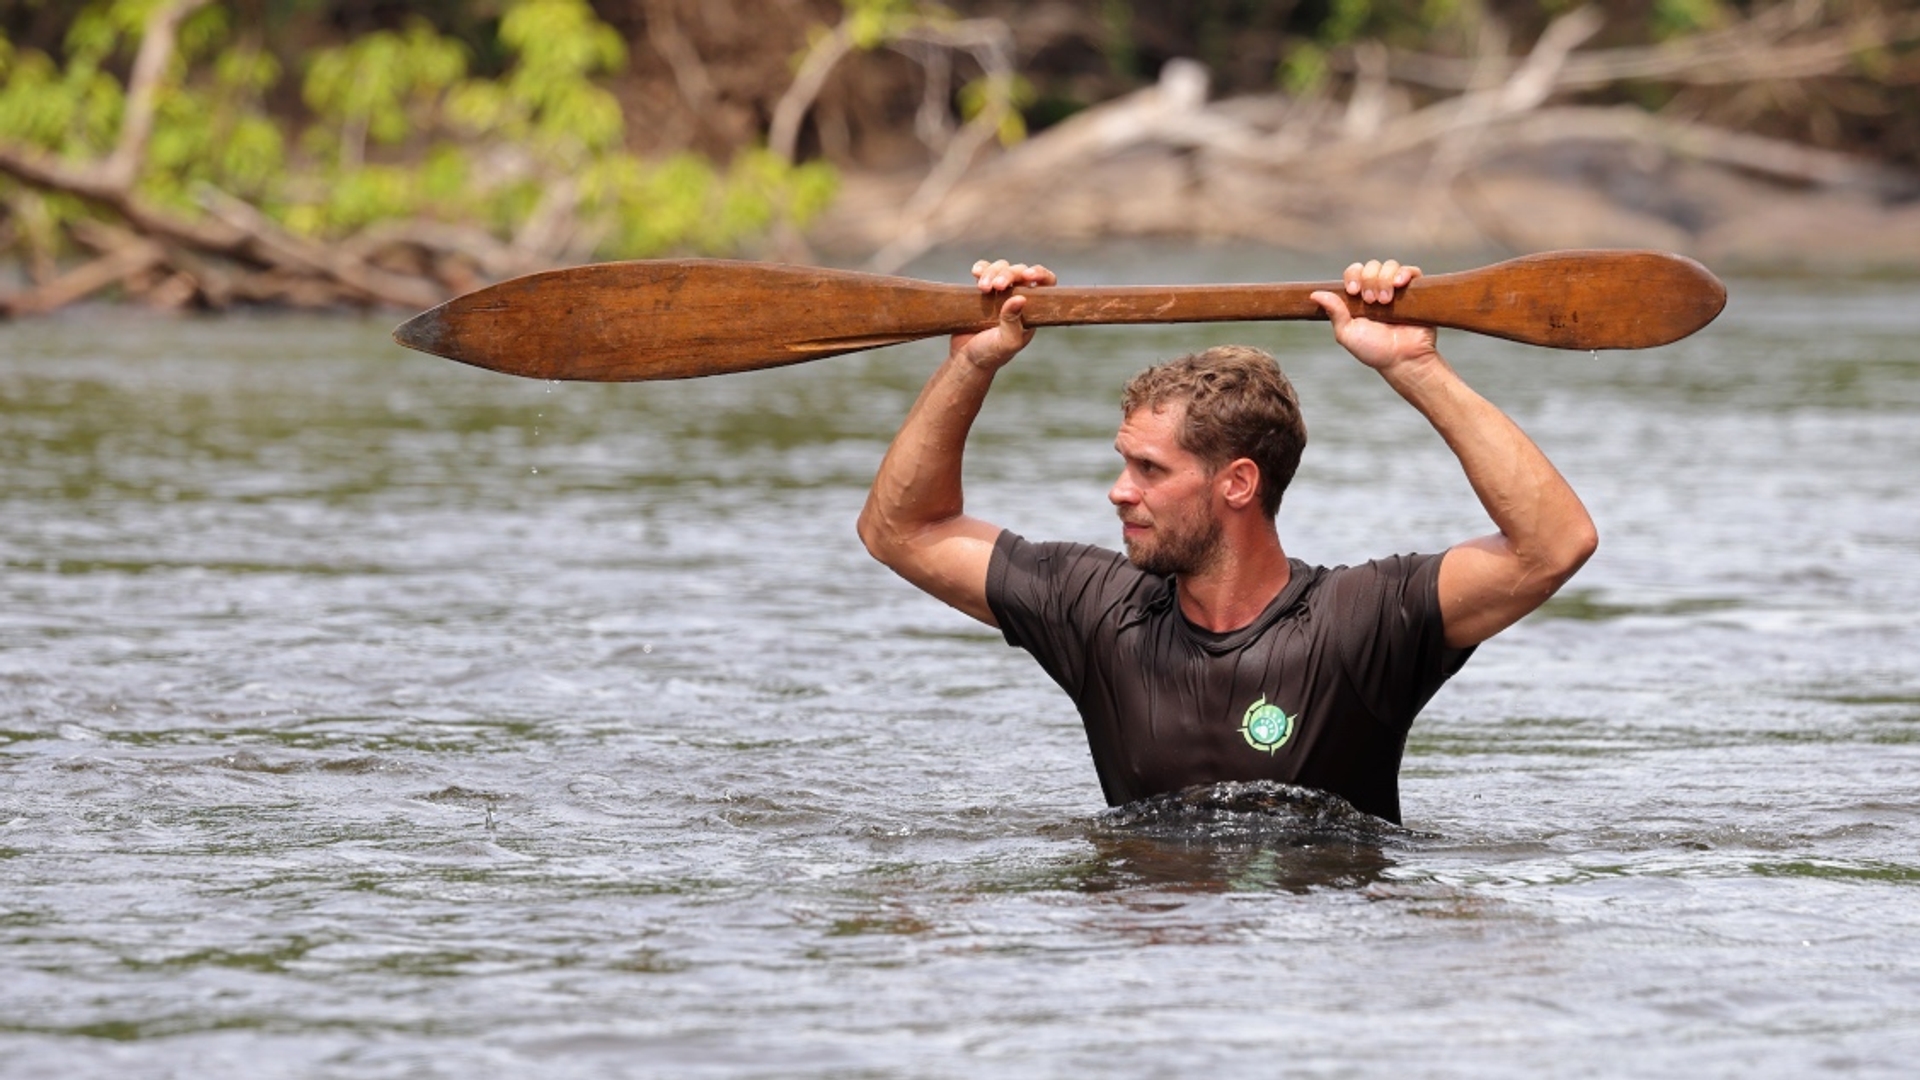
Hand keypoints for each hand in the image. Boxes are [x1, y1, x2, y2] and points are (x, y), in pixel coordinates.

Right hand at [952, 258, 1055, 371]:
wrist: (966, 358)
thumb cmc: (991, 354)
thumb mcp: (1007, 342)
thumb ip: (1013, 322)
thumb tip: (1020, 298)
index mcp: (1031, 309)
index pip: (1045, 284)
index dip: (1040, 274)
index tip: (1029, 275)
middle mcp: (1018, 297)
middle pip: (1019, 272)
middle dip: (1008, 274)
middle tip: (997, 286)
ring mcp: (1000, 292)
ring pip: (1001, 267)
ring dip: (992, 272)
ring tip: (983, 288)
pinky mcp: (982, 290)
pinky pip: (984, 270)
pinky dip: (981, 268)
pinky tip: (976, 273)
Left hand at [1310, 258, 1439, 373]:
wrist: (1403, 359)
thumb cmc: (1375, 350)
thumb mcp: (1348, 333)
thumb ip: (1334, 312)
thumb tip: (1315, 294)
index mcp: (1360, 298)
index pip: (1354, 272)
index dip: (1353, 276)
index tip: (1353, 291)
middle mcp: (1378, 290)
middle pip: (1371, 266)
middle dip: (1369, 280)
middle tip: (1371, 301)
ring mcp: (1398, 290)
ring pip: (1389, 266)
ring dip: (1384, 280)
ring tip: (1385, 301)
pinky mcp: (1416, 291)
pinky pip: (1411, 271)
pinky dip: (1403, 273)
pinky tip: (1399, 284)